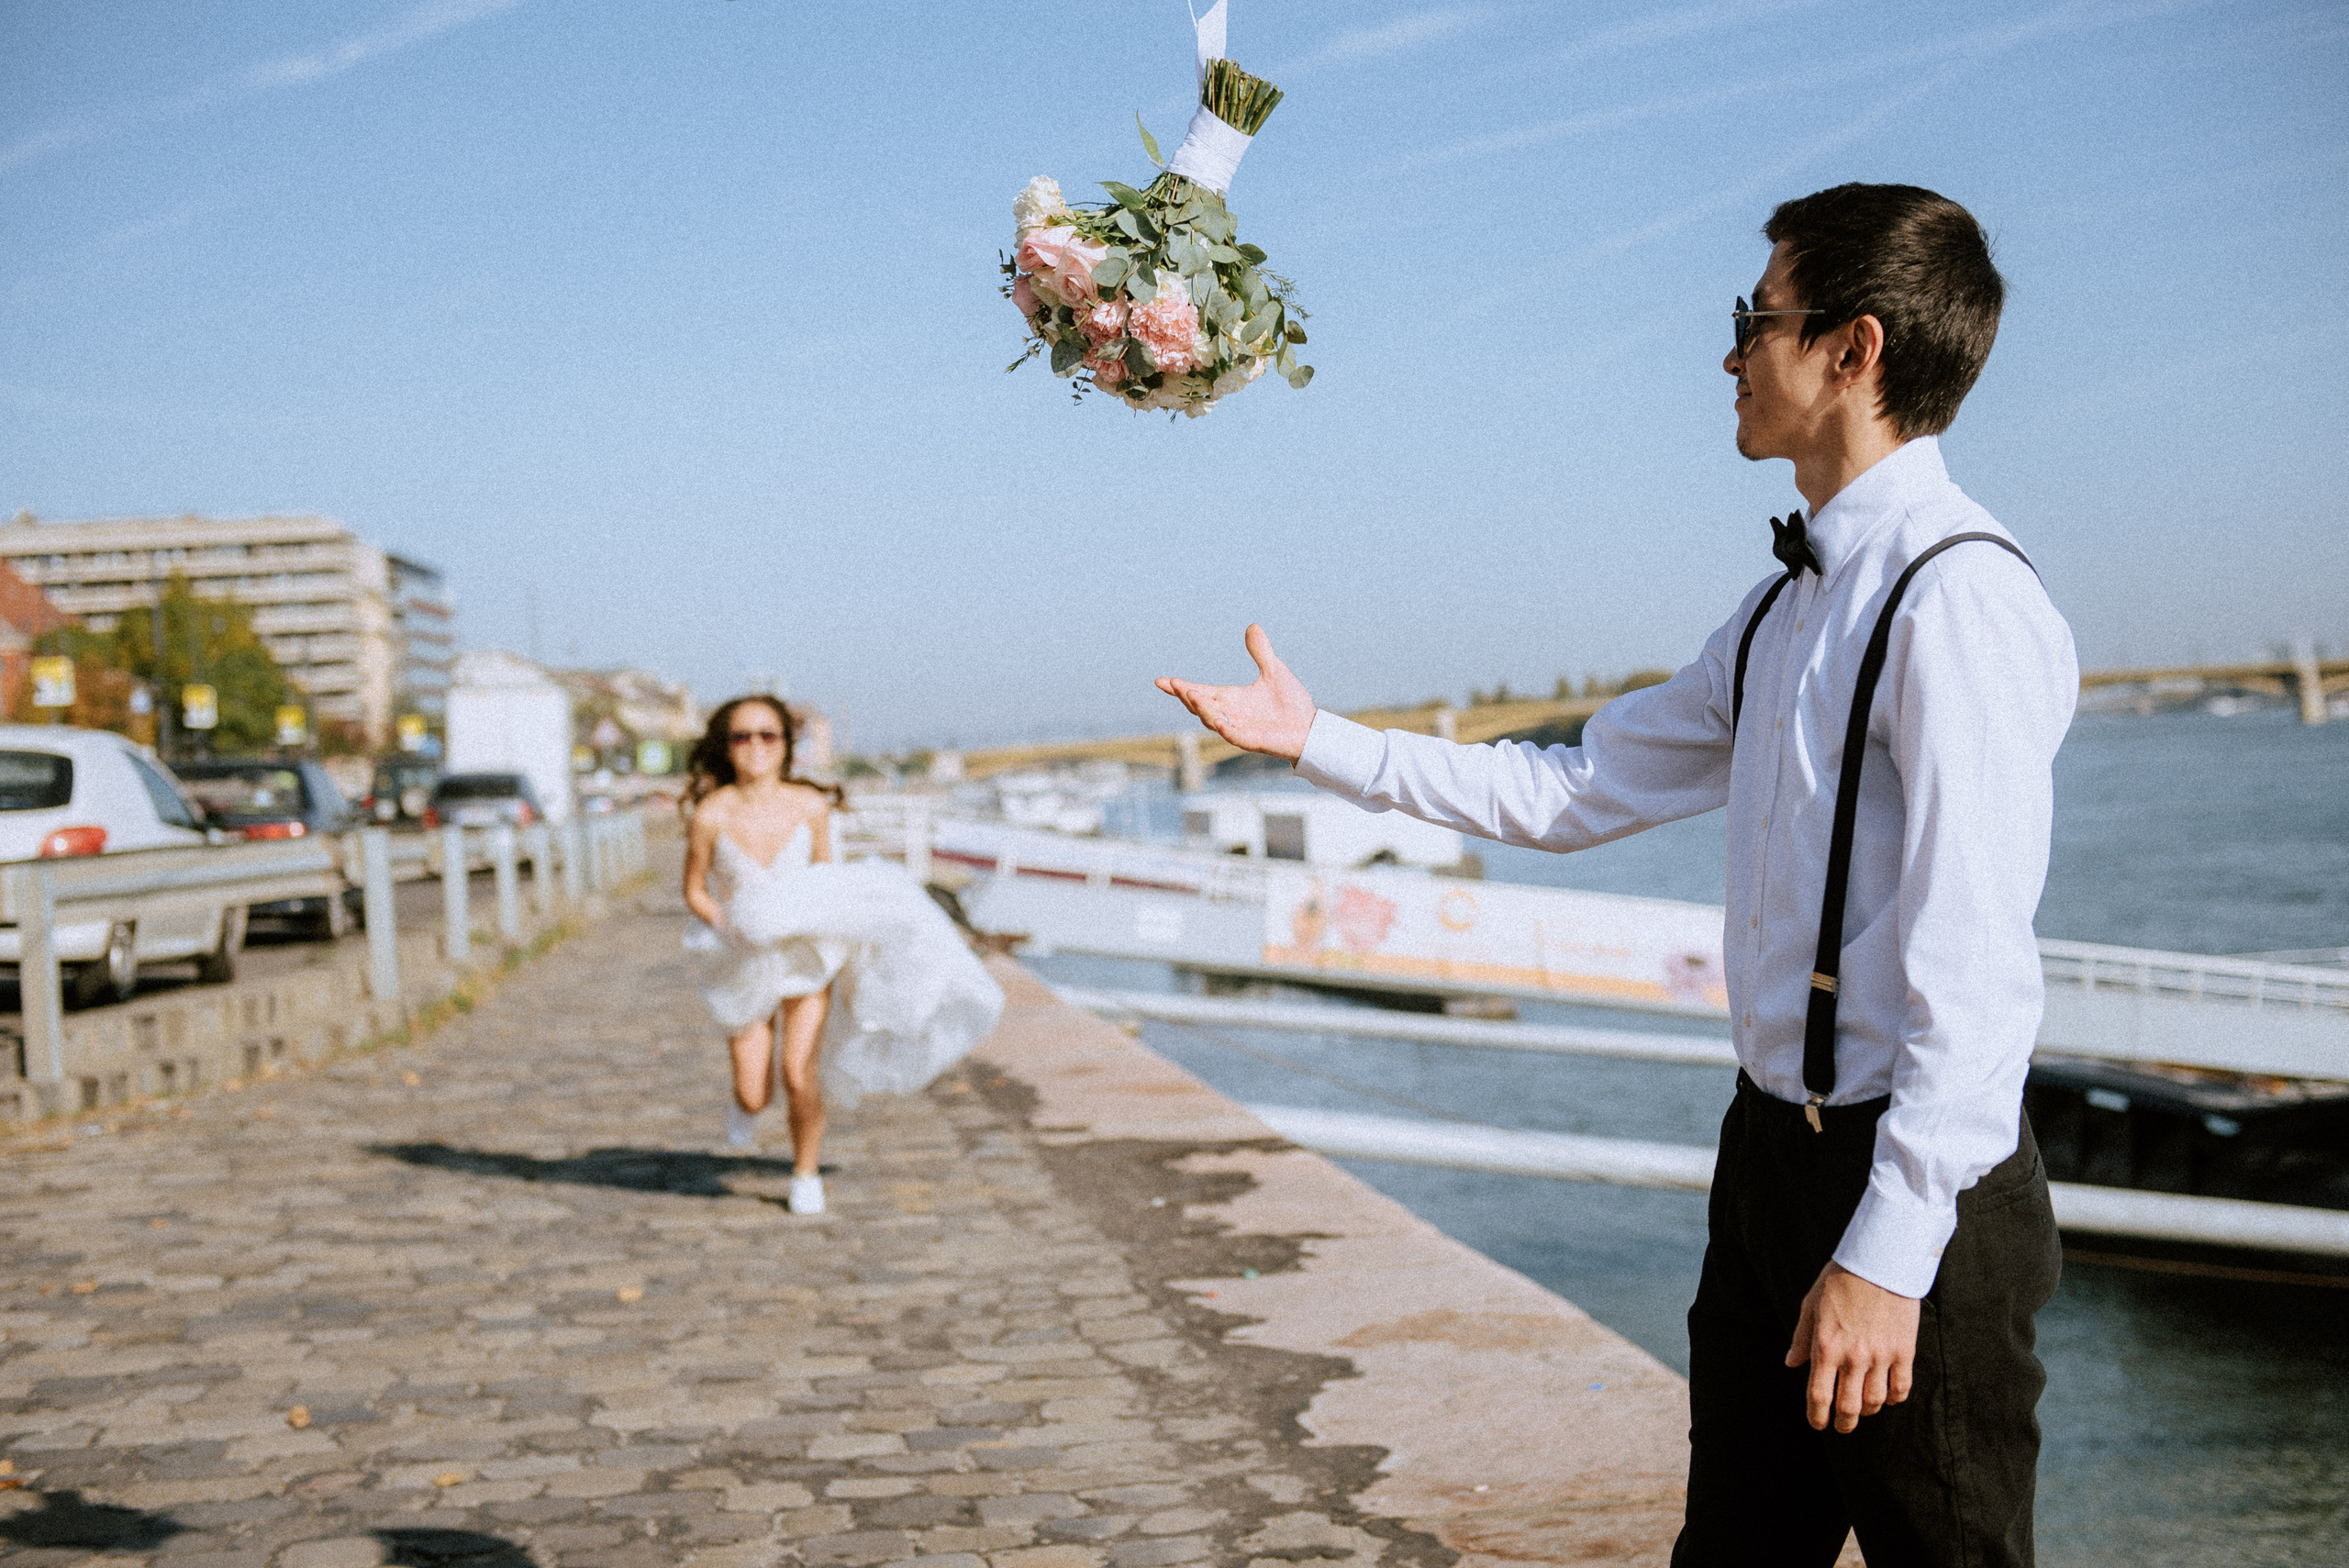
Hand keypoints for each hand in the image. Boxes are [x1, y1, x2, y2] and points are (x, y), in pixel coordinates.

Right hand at [1156, 624, 1316, 762]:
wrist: (1310, 728)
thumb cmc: (1290, 704)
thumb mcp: (1274, 671)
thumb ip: (1261, 652)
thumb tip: (1252, 626)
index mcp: (1231, 699)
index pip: (1200, 692)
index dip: (1180, 688)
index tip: (1161, 680)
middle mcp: (1230, 715)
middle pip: (1201, 706)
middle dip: (1187, 696)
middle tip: (1174, 684)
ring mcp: (1240, 729)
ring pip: (1214, 721)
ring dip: (1202, 709)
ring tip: (1192, 694)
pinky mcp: (1254, 741)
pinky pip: (1236, 736)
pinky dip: (1226, 729)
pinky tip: (1218, 722)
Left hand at [1784, 1261, 1918, 1432]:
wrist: (1881, 1261)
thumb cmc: (1841, 1280)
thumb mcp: (1811, 1304)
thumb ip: (1802, 1337)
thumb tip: (1791, 1363)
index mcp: (1826, 1346)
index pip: (1818, 1395)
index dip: (1816, 1416)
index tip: (1817, 1423)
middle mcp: (1853, 1356)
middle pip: (1849, 1407)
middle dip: (1843, 1423)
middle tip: (1841, 1426)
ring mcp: (1881, 1355)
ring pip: (1875, 1402)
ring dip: (1867, 1411)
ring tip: (1862, 1410)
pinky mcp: (1904, 1351)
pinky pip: (1901, 1388)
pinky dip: (1893, 1399)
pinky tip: (1887, 1397)